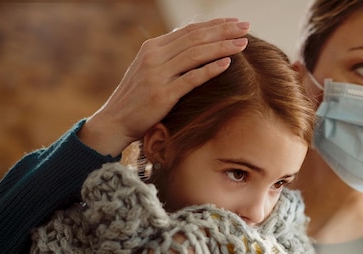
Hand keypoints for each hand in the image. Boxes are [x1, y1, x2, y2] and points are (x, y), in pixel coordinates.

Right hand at [79, 18, 249, 155]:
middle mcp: (154, 57)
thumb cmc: (138, 99)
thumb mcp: (150, 71)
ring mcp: (157, 75)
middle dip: (223, 31)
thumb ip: (169, 58)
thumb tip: (194, 46)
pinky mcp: (162, 94)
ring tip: (243, 43)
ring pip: (195, 54)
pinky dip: (210, 69)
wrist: (115, 122)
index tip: (236, 22)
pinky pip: (191, 79)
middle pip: (195, 38)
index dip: (215, 25)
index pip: (189, 30)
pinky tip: (227, 63)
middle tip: (247, 26)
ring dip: (222, 47)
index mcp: (152, 48)